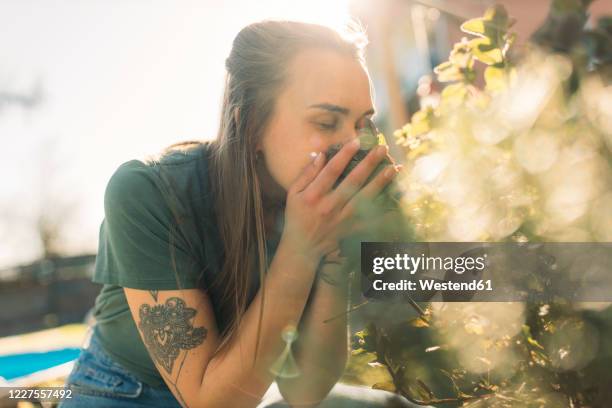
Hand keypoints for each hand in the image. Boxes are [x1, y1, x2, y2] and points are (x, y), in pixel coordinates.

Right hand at [281, 138, 399, 260]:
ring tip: (394, 168)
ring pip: (365, 198)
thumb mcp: (294, 193)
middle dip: (369, 164)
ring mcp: (342, 219)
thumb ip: (307, 174)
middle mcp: (329, 206)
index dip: (344, 155)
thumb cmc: (296, 216)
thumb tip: (321, 154)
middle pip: (353, 181)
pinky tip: (397, 201)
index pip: (331, 171)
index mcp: (314, 195)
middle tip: (383, 149)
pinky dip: (384, 212)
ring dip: (380, 182)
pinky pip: (370, 220)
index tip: (357, 141)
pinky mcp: (350, 229)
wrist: (303, 247)